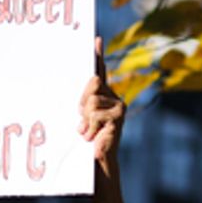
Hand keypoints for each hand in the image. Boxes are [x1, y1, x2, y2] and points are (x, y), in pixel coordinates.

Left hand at [78, 37, 124, 162]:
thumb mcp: (82, 119)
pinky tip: (93, 137)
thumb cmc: (87, 141)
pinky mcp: (119, 117)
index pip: (100, 72)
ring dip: (85, 120)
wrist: (99, 164)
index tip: (96, 39)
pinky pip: (95, 115)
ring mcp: (119, 107)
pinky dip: (90, 128)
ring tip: (88, 133)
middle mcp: (114, 98)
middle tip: (82, 121)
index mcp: (103, 95)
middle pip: (92, 83)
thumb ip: (83, 104)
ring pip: (91, 101)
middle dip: (82, 101)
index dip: (98, 55)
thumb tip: (86, 86)